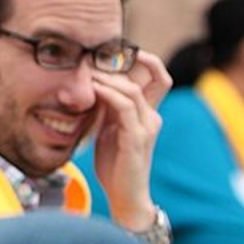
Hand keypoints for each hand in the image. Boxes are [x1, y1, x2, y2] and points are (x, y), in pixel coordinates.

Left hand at [91, 50, 171, 230]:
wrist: (124, 195)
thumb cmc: (115, 161)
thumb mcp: (108, 126)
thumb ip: (107, 105)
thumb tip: (91, 81)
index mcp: (148, 111)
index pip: (156, 75)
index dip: (142, 58)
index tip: (113, 48)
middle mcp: (152, 115)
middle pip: (156, 75)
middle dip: (128, 58)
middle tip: (98, 51)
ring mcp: (147, 126)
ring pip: (133, 89)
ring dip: (108, 76)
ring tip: (87, 69)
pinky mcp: (137, 138)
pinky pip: (125, 107)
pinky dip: (107, 93)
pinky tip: (92, 88)